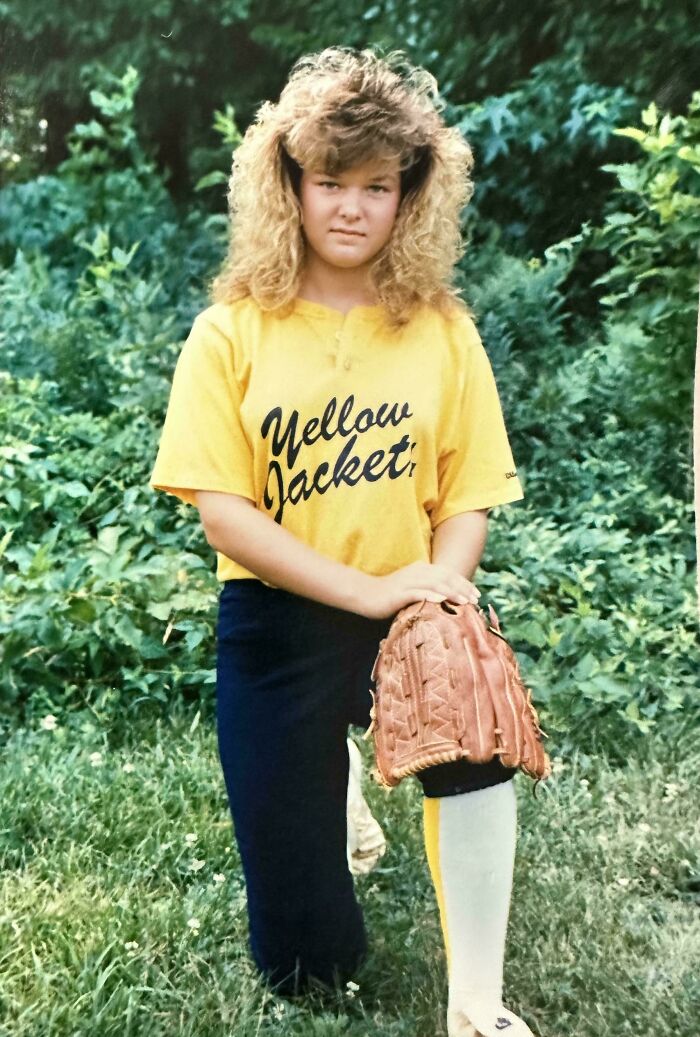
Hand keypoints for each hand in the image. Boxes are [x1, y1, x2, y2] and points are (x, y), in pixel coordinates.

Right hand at [360, 561, 479, 619]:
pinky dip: (430, 595)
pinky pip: (417, 593)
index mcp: (421, 568)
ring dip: (451, 592)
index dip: (464, 583)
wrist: (364, 594)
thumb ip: (428, 589)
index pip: (448, 574)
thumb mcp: (412, 588)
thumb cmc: (389, 594)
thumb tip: (446, 599)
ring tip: (464, 601)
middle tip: (476, 599)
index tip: (476, 594)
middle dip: (463, 588)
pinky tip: (440, 601)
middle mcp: (417, 572)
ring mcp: (408, 582)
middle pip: (445, 577)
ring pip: (434, 584)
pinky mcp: (399, 593)